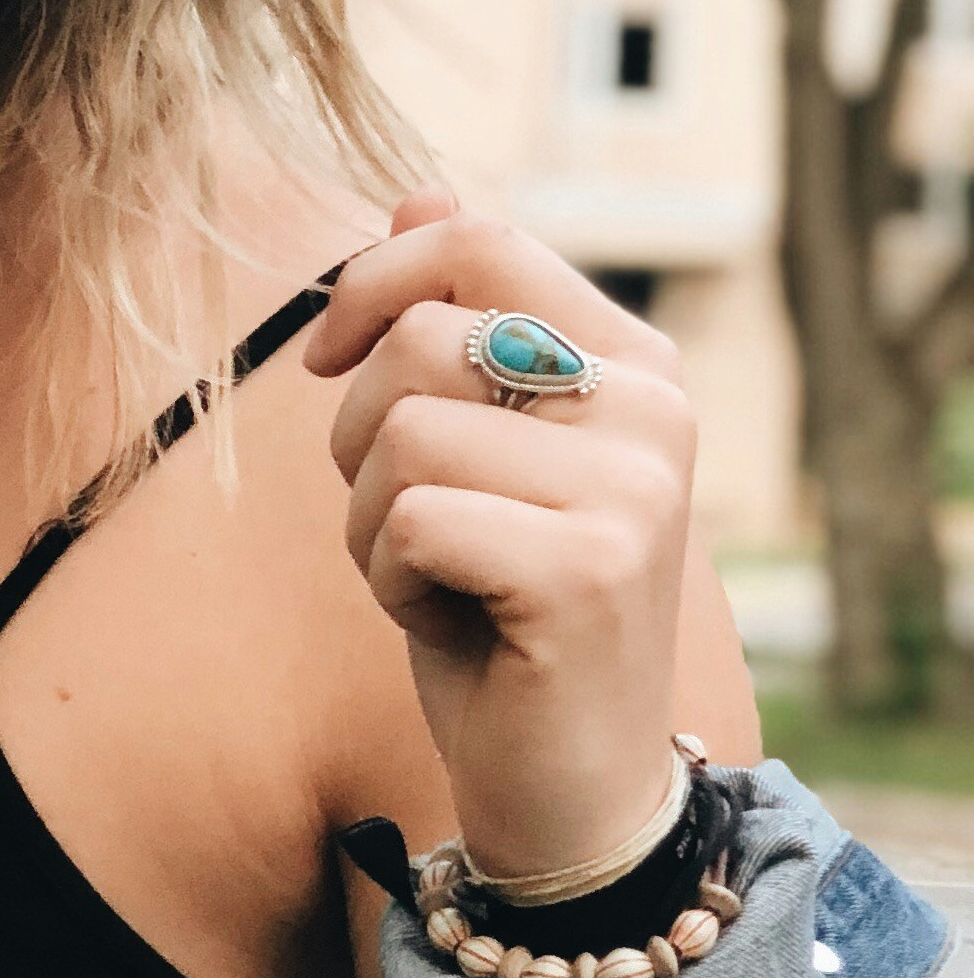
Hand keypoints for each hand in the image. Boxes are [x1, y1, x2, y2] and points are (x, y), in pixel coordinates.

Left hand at [306, 194, 696, 881]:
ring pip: (401, 436)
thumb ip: (464, 327)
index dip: (369, 283)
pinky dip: (390, 583)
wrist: (569, 786)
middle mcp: (652, 408)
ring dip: (369, 523)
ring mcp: (632, 488)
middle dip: (356, 441)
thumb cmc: (502, 615)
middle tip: (404, 524)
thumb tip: (418, 191)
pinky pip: (407, 521)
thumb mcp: (477, 457)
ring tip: (437, 580)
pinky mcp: (588, 570)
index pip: (477, 240)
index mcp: (632, 361)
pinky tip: (451, 625)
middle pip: (416, 342)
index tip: (324, 359)